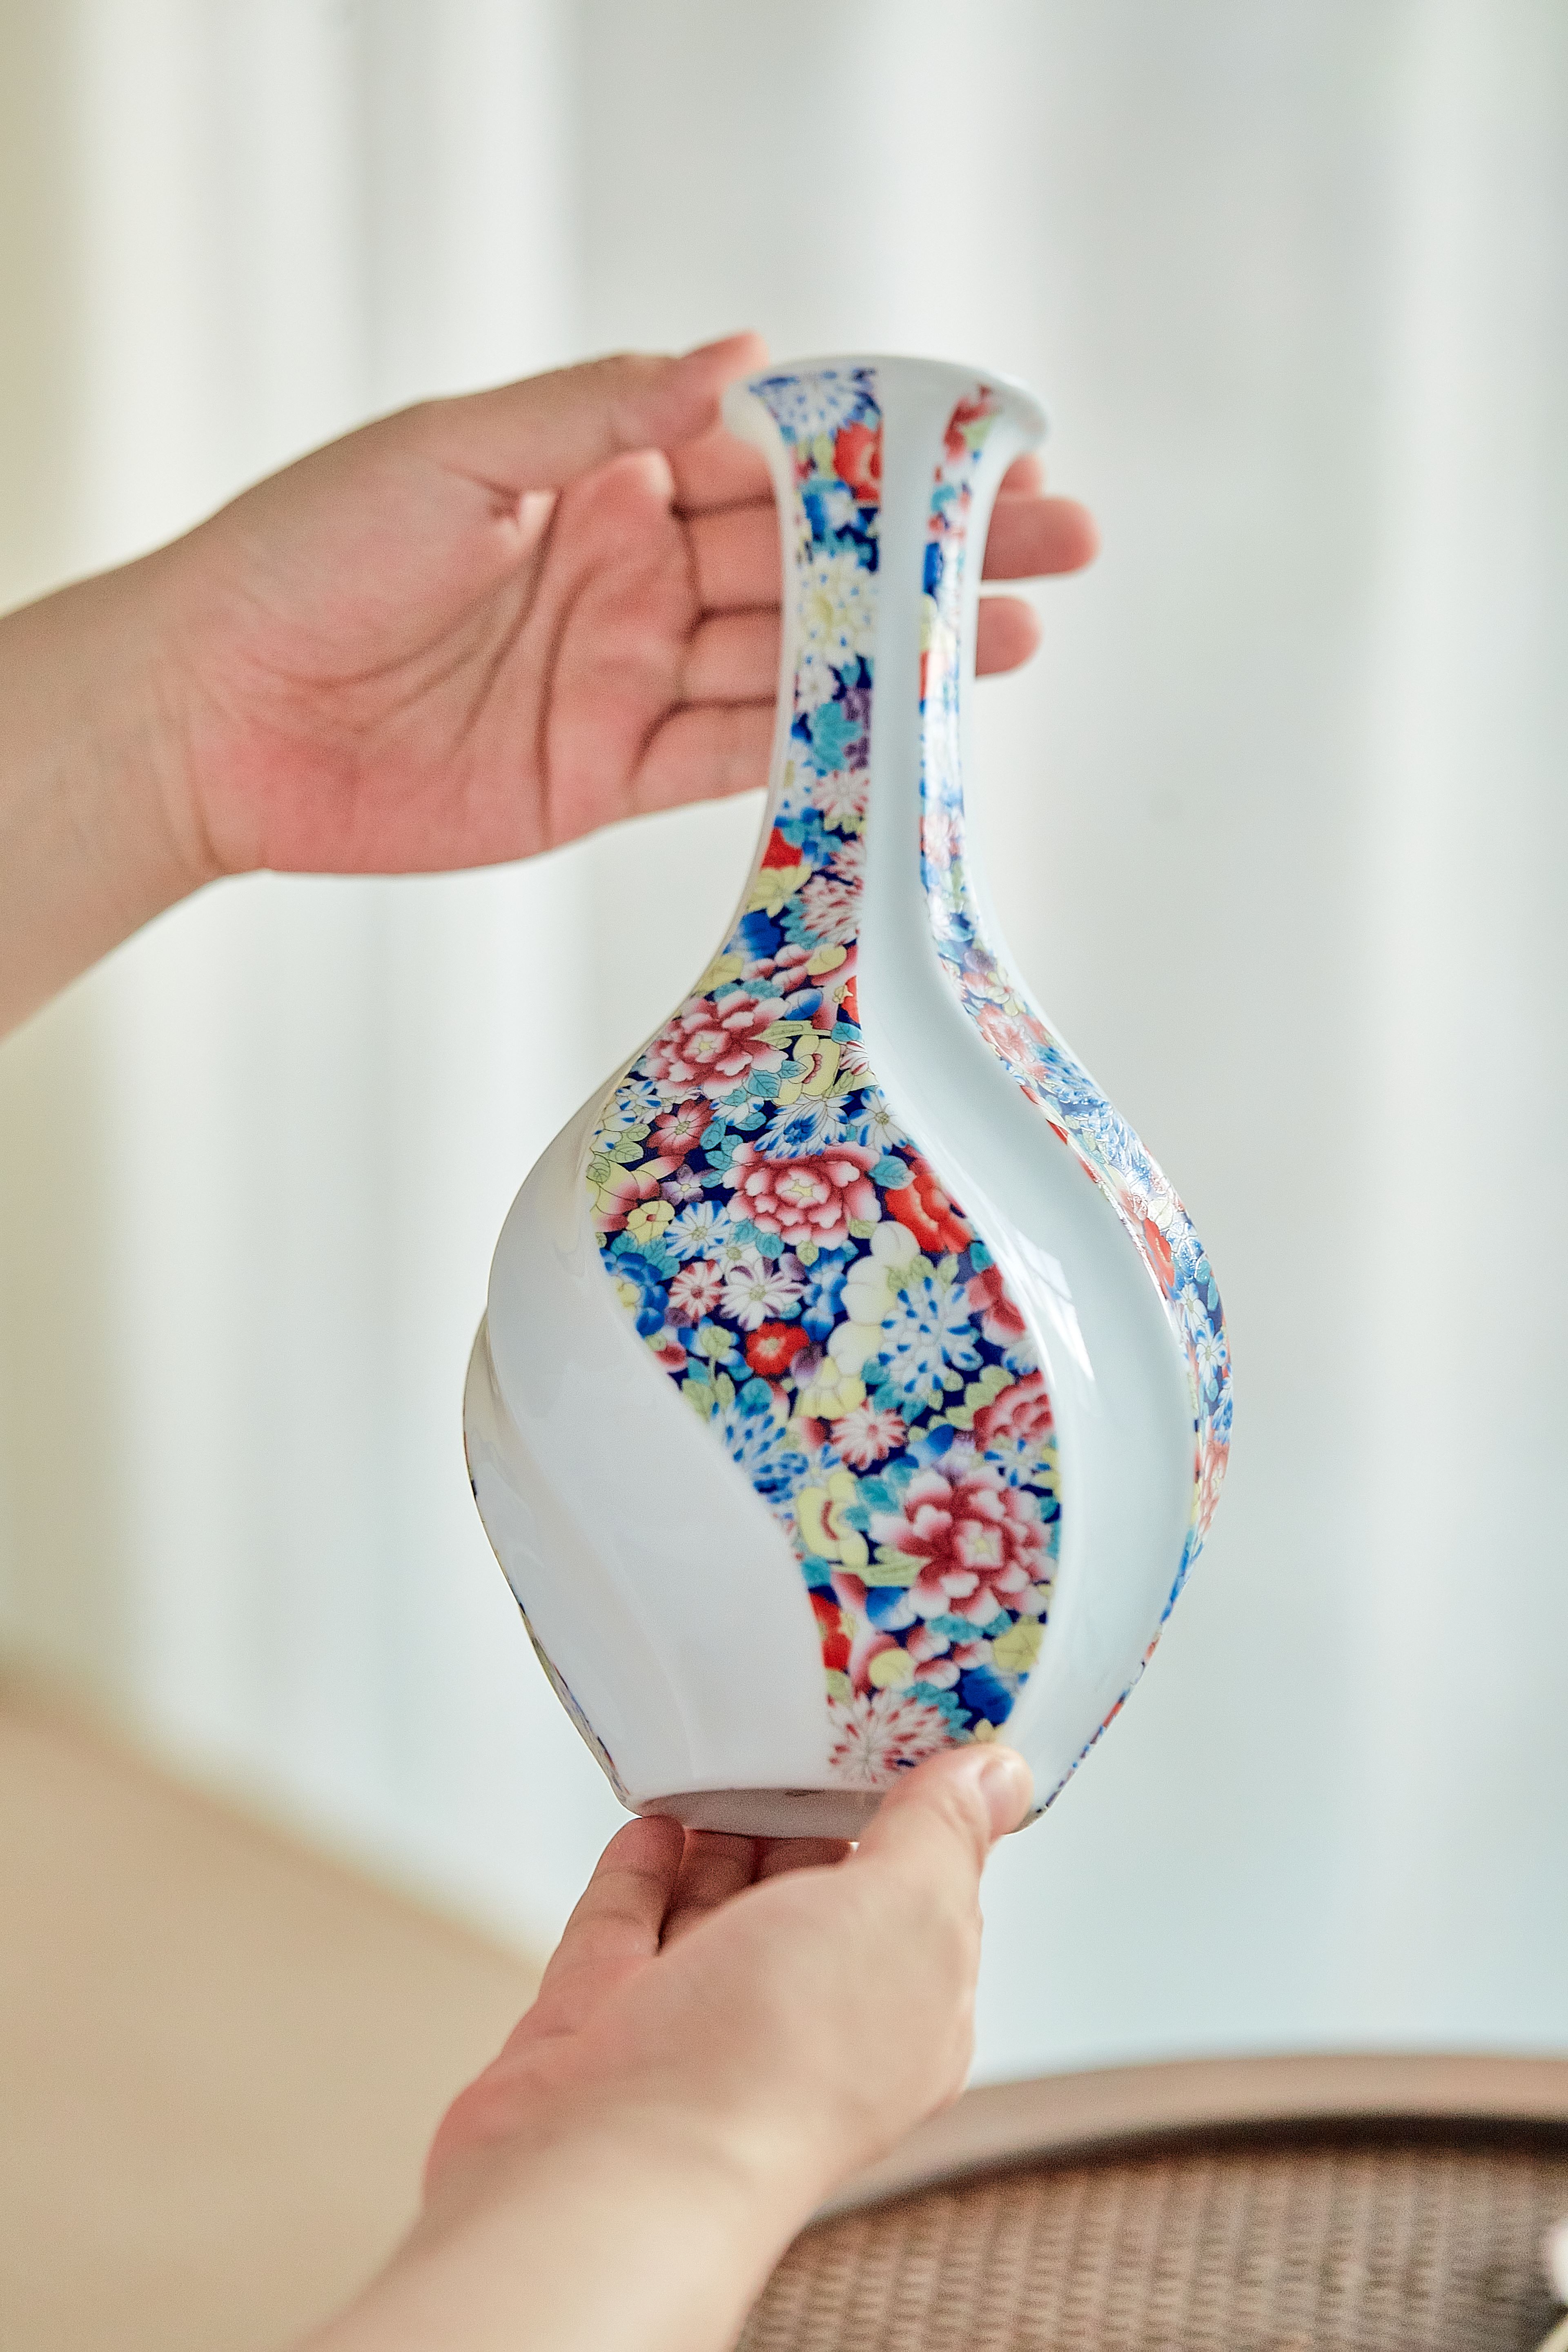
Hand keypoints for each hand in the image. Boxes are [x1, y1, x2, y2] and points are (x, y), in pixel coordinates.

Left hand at [156, 333, 1096, 877]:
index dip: (882, 455)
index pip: (773, 456)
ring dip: (905, 652)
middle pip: (812, 561)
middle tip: (1054, 542)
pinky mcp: (609, 773)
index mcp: (603, 475)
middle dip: (931, 552)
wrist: (217, 711)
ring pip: (795, 663)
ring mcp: (628, 676)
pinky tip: (910, 727)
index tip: (986, 447)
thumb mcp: (455, 452)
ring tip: (1016, 634)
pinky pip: (735, 758)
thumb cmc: (305, 555)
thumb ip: (605, 415)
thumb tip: (743, 359)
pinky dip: (821, 747)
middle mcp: (634, 571)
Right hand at [302, 1745, 1033, 2351]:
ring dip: (724, 1829)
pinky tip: (656, 1809)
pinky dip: (643, 1863)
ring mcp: (694, 2022)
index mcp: (899, 2010)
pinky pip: (626, 1922)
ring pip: (717, 1904)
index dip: (915, 1812)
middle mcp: (800, 2021)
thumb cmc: (768, 2061)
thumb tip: (1001, 1775)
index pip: (921, 1894)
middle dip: (809, 1812)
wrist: (611, 2167)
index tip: (900, 1722)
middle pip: (813, 1896)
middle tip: (804, 1714)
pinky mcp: (602, 2017)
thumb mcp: (901, 1911)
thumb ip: (943, 1837)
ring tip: (728, 1746)